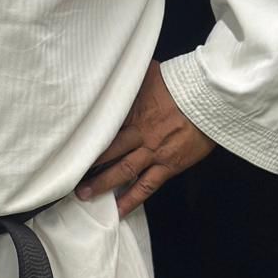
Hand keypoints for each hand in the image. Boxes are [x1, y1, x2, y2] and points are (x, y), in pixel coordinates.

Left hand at [75, 60, 214, 218]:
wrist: (208, 99)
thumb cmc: (180, 83)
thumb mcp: (149, 72)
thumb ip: (129, 75)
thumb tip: (112, 67)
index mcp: (131, 112)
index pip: (102, 129)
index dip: (86, 139)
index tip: (69, 147)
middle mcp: (138, 135)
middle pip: (108, 152)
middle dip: (88, 165)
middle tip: (69, 175)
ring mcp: (153, 152)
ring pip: (123, 172)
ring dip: (103, 185)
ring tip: (84, 195)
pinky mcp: (168, 166)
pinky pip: (147, 187)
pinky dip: (132, 200)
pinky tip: (119, 211)